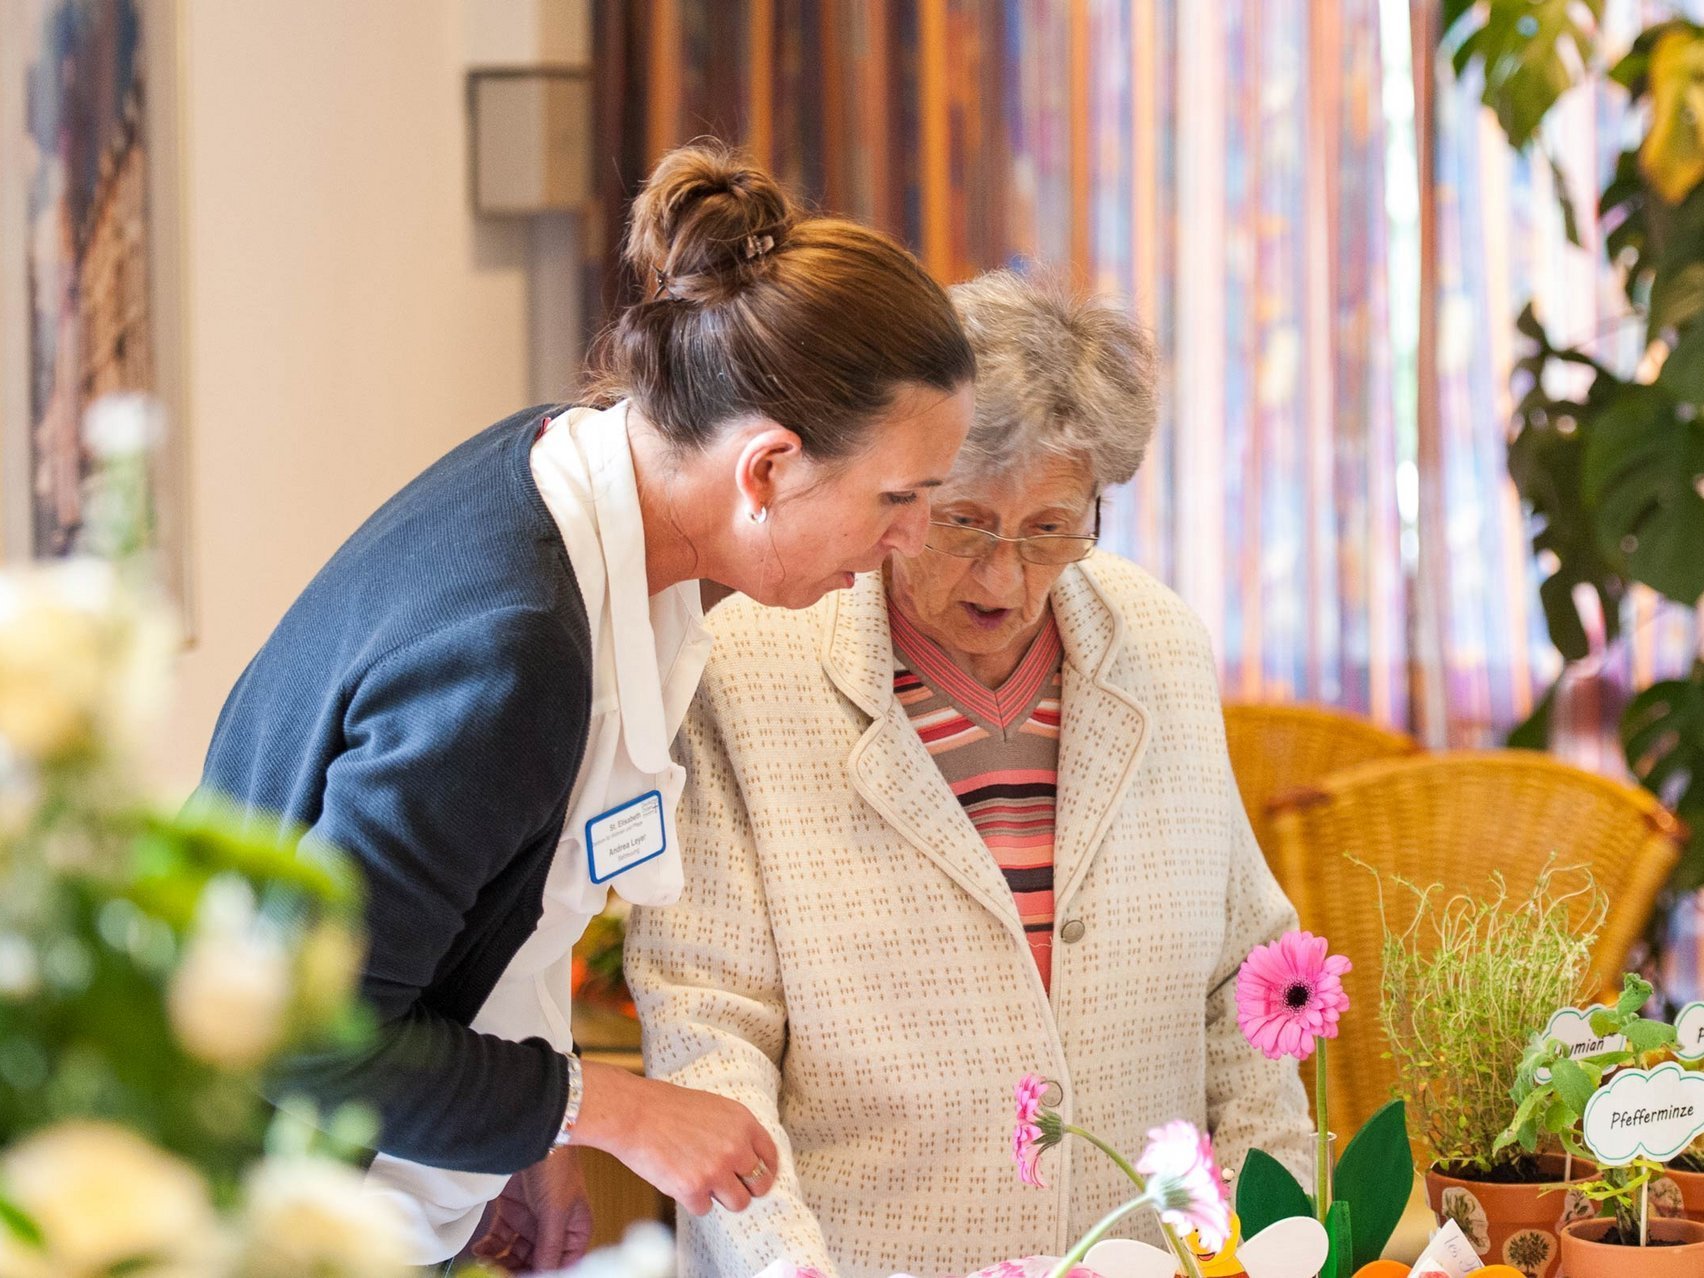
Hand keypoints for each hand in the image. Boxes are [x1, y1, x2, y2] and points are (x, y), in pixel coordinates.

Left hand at [470, 1144, 593, 1272]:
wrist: (533, 1135)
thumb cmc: (557, 1166)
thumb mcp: (556, 1212)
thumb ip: (549, 1247)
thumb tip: (545, 1274)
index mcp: (574, 1229)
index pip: (562, 1264)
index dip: (546, 1273)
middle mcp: (553, 1228)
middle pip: (535, 1261)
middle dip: (517, 1270)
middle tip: (500, 1275)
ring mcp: (531, 1220)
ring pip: (515, 1253)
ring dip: (501, 1261)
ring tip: (487, 1264)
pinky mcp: (511, 1212)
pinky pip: (499, 1238)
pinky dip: (490, 1247)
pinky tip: (482, 1250)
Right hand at [573, 1061, 778, 1216]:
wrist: (633, 1113)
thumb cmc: (667, 1108)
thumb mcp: (712, 1108)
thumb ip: (734, 1132)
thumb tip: (748, 1161)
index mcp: (743, 1122)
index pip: (770, 1157)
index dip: (766, 1172)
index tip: (757, 1180)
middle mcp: (735, 1147)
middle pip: (759, 1186)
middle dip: (745, 1189)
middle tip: (728, 1187)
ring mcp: (716, 1170)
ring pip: (738, 1203)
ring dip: (721, 1198)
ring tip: (701, 1183)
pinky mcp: (693, 1189)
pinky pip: (704, 1209)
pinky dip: (692, 1201)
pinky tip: (678, 1180)